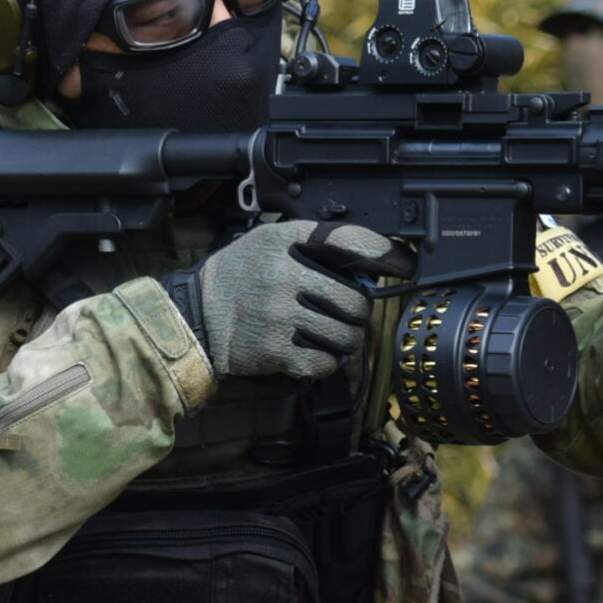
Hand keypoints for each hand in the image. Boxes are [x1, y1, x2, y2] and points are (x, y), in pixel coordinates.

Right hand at [162, 220, 416, 381]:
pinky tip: (314, 351)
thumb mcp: (269, 240)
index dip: (386, 254)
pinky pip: (326, 362)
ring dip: (346, 339)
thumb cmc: (239, 276)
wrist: (196, 316)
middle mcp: (284, 276)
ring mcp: (281, 316)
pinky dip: (327, 362)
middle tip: (345, 312)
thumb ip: (314, 243)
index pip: (350, 241)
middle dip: (357, 311)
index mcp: (284, 241)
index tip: (407, 266)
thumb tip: (371, 259)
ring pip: (345, 335)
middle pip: (355, 300)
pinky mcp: (276, 352)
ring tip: (330, 333)